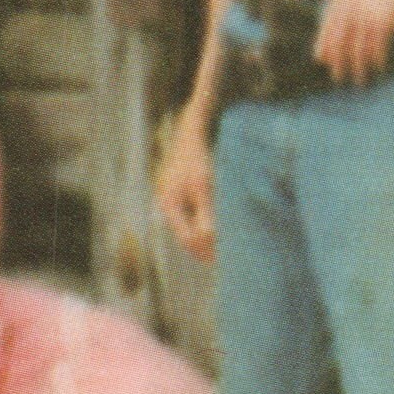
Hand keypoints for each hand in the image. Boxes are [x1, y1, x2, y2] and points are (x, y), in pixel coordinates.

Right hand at [155, 107, 216, 262]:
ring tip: (223, 246)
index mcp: (170, 206)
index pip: (188, 240)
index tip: (224, 259)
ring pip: (188, 227)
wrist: (191, 133)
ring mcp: (172, 199)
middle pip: (186, 236)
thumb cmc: (197, 159)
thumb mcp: (203, 186)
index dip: (205, 252)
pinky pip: (191, 216)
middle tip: (225, 259)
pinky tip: (217, 225)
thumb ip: (205, 213)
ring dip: (204, 237)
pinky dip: (202, 223)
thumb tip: (207, 238)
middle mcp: (167, 205)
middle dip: (203, 248)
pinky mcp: (179, 193)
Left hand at [313, 0, 393, 86]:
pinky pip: (377, 46)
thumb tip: (345, 14)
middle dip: (337, 61)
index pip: (327, 23)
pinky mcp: (384, 21)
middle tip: (336, 77)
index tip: (321, 59)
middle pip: (339, 39)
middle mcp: (350, 2)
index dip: (324, 43)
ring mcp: (366, 12)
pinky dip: (378, 59)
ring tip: (359, 80)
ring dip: (358, 67)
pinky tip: (379, 68)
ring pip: (358, 47)